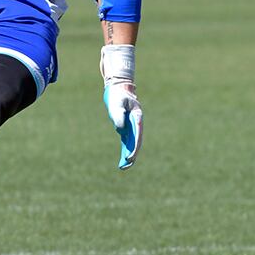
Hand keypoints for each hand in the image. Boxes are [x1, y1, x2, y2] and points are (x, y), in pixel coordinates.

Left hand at [100, 45, 142, 169]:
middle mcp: (136, 123)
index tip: (130, 156)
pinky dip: (126, 148)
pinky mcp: (127, 126)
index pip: (137, 134)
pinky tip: (123, 157)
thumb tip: (120, 130)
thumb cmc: (118, 95)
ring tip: (124, 166)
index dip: (134, 146)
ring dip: (129, 153)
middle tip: (127, 165)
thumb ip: (118, 115)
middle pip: (136, 141)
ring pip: (132, 142)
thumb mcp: (116, 103)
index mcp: (137, 116)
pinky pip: (127, 140)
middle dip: (132, 153)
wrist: (119, 88)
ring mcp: (132, 125)